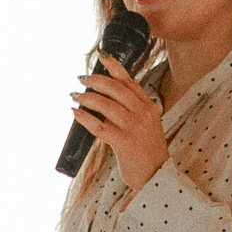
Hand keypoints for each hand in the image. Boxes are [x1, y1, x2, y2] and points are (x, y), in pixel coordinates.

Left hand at [71, 55, 166, 190]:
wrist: (156, 175)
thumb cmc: (146, 151)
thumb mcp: (145, 125)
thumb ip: (129, 110)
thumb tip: (103, 99)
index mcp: (148, 106)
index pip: (129, 81)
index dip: (114, 66)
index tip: (100, 56)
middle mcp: (142, 113)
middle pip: (115, 88)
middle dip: (95, 80)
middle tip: (81, 79)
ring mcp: (134, 127)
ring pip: (105, 105)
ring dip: (87, 98)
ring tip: (76, 96)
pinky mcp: (124, 142)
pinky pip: (99, 126)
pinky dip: (84, 118)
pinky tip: (75, 113)